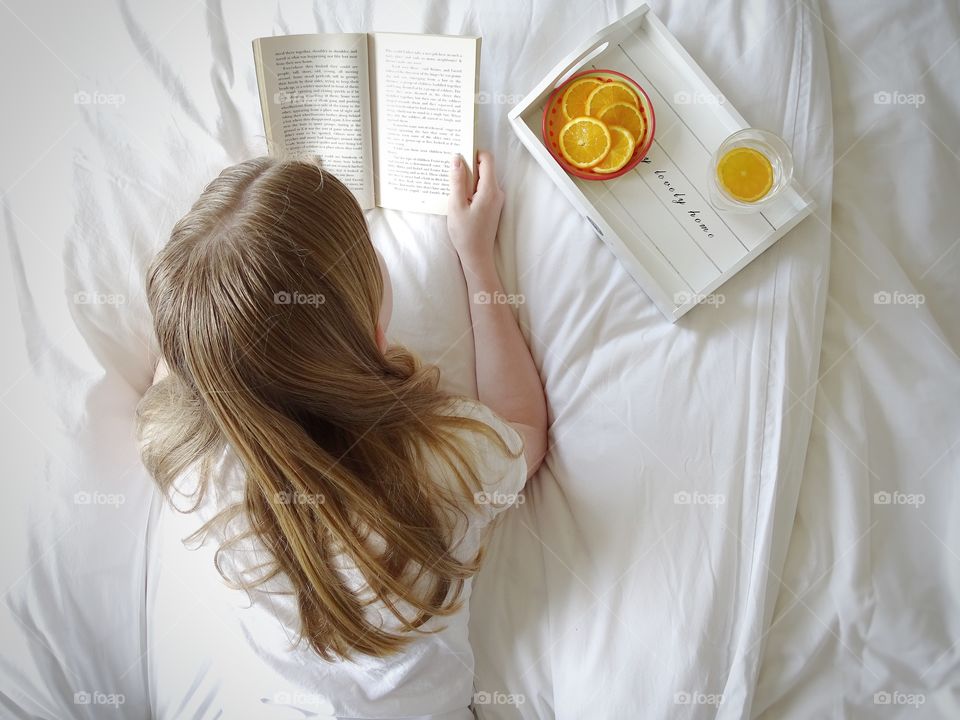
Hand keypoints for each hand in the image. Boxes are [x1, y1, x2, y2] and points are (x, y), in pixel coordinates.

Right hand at [447, 151, 504, 270]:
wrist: (477, 256)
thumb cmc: (466, 234)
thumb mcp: (456, 205)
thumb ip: (457, 181)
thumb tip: (457, 158)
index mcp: (490, 190)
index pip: (487, 159)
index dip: (473, 153)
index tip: (459, 154)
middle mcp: (497, 192)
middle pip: (484, 168)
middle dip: (468, 165)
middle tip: (450, 169)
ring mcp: (496, 200)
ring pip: (482, 179)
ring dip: (468, 179)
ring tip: (451, 185)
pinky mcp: (492, 206)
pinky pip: (481, 190)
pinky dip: (470, 189)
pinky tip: (458, 197)